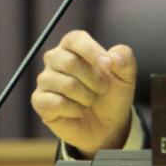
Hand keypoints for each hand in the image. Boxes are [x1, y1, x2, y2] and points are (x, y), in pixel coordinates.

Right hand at [30, 30, 136, 156]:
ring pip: (65, 84)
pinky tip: (78, 111)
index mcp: (73, 46)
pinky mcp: (40, 100)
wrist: (106, 125)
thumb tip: (113, 58)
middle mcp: (55, 59)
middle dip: (93, 80)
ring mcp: (45, 80)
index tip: (108, 66)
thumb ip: (124, 59)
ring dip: (86, 97)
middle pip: (69, 62)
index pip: (75, 40)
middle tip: (102, 89)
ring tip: (90, 101)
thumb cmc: (112, 94)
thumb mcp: (125, 75)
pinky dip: (74, 110)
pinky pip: (55, 103)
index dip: (92, 52)